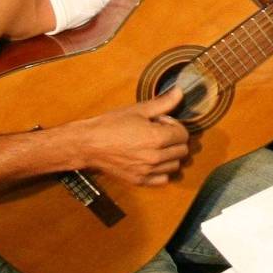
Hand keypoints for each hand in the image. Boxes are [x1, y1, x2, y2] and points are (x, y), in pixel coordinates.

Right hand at [80, 91, 196, 183]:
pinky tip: (152, 160)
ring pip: (175, 165)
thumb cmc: (110, 125)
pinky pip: (163, 179)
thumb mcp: (138, 110)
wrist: (88, 144)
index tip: (162, 122)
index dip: (175, 126)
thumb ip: (163, 103)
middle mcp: (155, 157)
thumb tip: (180, 92)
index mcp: (157, 138)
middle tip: (159, 133)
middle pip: (182, 151)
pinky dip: (162, 171)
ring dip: (170, 155)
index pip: (184, 135)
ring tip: (155, 146)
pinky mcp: (139, 180)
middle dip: (175, 140)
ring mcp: (147, 171)